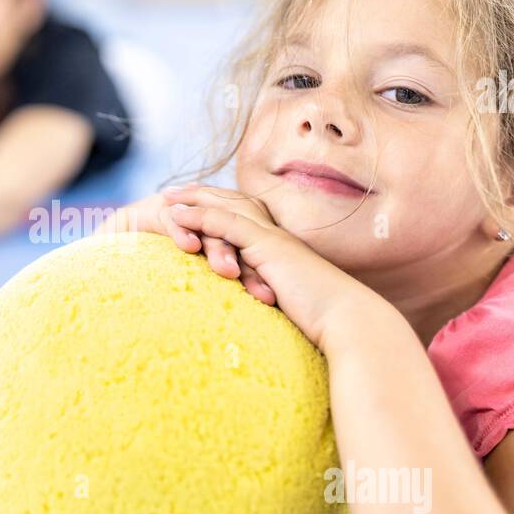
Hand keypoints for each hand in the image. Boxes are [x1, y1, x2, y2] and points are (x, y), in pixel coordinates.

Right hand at [92, 183, 276, 305]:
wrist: (96, 265)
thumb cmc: (139, 283)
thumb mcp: (182, 290)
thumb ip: (209, 294)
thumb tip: (248, 326)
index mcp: (210, 236)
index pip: (240, 249)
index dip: (256, 272)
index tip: (270, 301)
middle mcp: (195, 221)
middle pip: (228, 236)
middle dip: (245, 263)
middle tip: (260, 291)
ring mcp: (172, 213)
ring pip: (203, 226)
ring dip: (217, 248)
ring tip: (227, 272)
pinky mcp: (146, 211)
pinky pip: (168, 217)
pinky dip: (180, 230)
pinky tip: (189, 246)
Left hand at [161, 184, 378, 350]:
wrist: (346, 320)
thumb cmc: (323, 322)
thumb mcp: (290, 307)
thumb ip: (271, 301)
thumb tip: (259, 313)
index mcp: (282, 248)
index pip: (246, 218)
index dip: (220, 209)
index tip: (195, 207)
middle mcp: (277, 235)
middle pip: (233, 203)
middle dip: (202, 194)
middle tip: (172, 192)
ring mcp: (273, 238)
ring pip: (227, 207)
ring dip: (194, 199)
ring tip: (166, 197)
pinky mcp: (268, 247)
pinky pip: (227, 224)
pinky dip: (200, 216)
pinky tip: (177, 216)